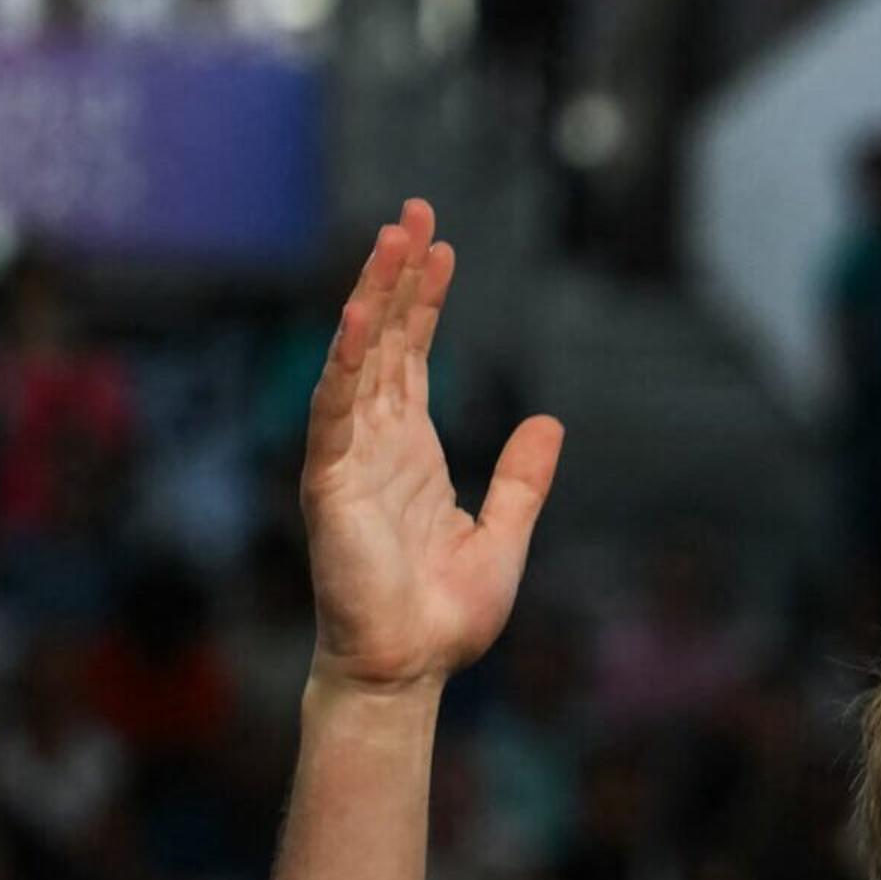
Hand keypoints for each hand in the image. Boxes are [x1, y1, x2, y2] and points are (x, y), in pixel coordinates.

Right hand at [300, 200, 562, 694]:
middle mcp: (374, 441)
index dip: (426, 298)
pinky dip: (347, 363)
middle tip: (415, 210)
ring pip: (359, 359)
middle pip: (386, 340)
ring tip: (394, 237)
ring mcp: (348, 458)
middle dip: (399, 274)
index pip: (414, 355)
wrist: (411, 669)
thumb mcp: (506, 533)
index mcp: (411, 450)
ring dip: (376, 297)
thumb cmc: (445, 613)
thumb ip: (524, 478)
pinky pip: (335, 411)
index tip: (440, 243)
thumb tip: (550, 423)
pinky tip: (363, 316)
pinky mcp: (330, 483)